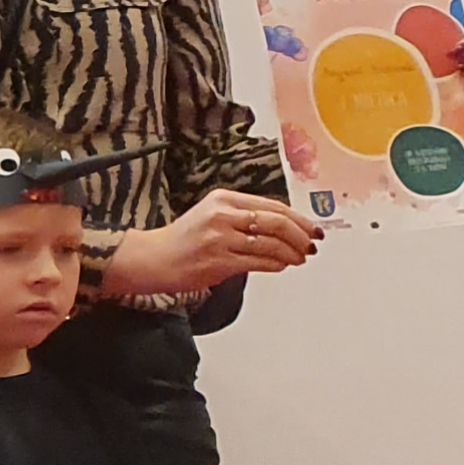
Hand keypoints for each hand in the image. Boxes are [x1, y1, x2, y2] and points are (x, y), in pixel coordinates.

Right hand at [103, 188, 317, 296]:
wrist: (151, 259)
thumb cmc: (182, 241)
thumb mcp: (212, 215)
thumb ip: (244, 216)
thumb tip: (285, 227)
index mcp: (222, 198)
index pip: (272, 206)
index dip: (298, 218)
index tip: (312, 228)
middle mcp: (222, 215)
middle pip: (276, 222)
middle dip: (300, 236)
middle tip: (311, 245)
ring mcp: (220, 239)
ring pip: (271, 244)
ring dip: (291, 253)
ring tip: (299, 258)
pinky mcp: (219, 262)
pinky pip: (258, 262)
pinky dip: (276, 265)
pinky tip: (281, 265)